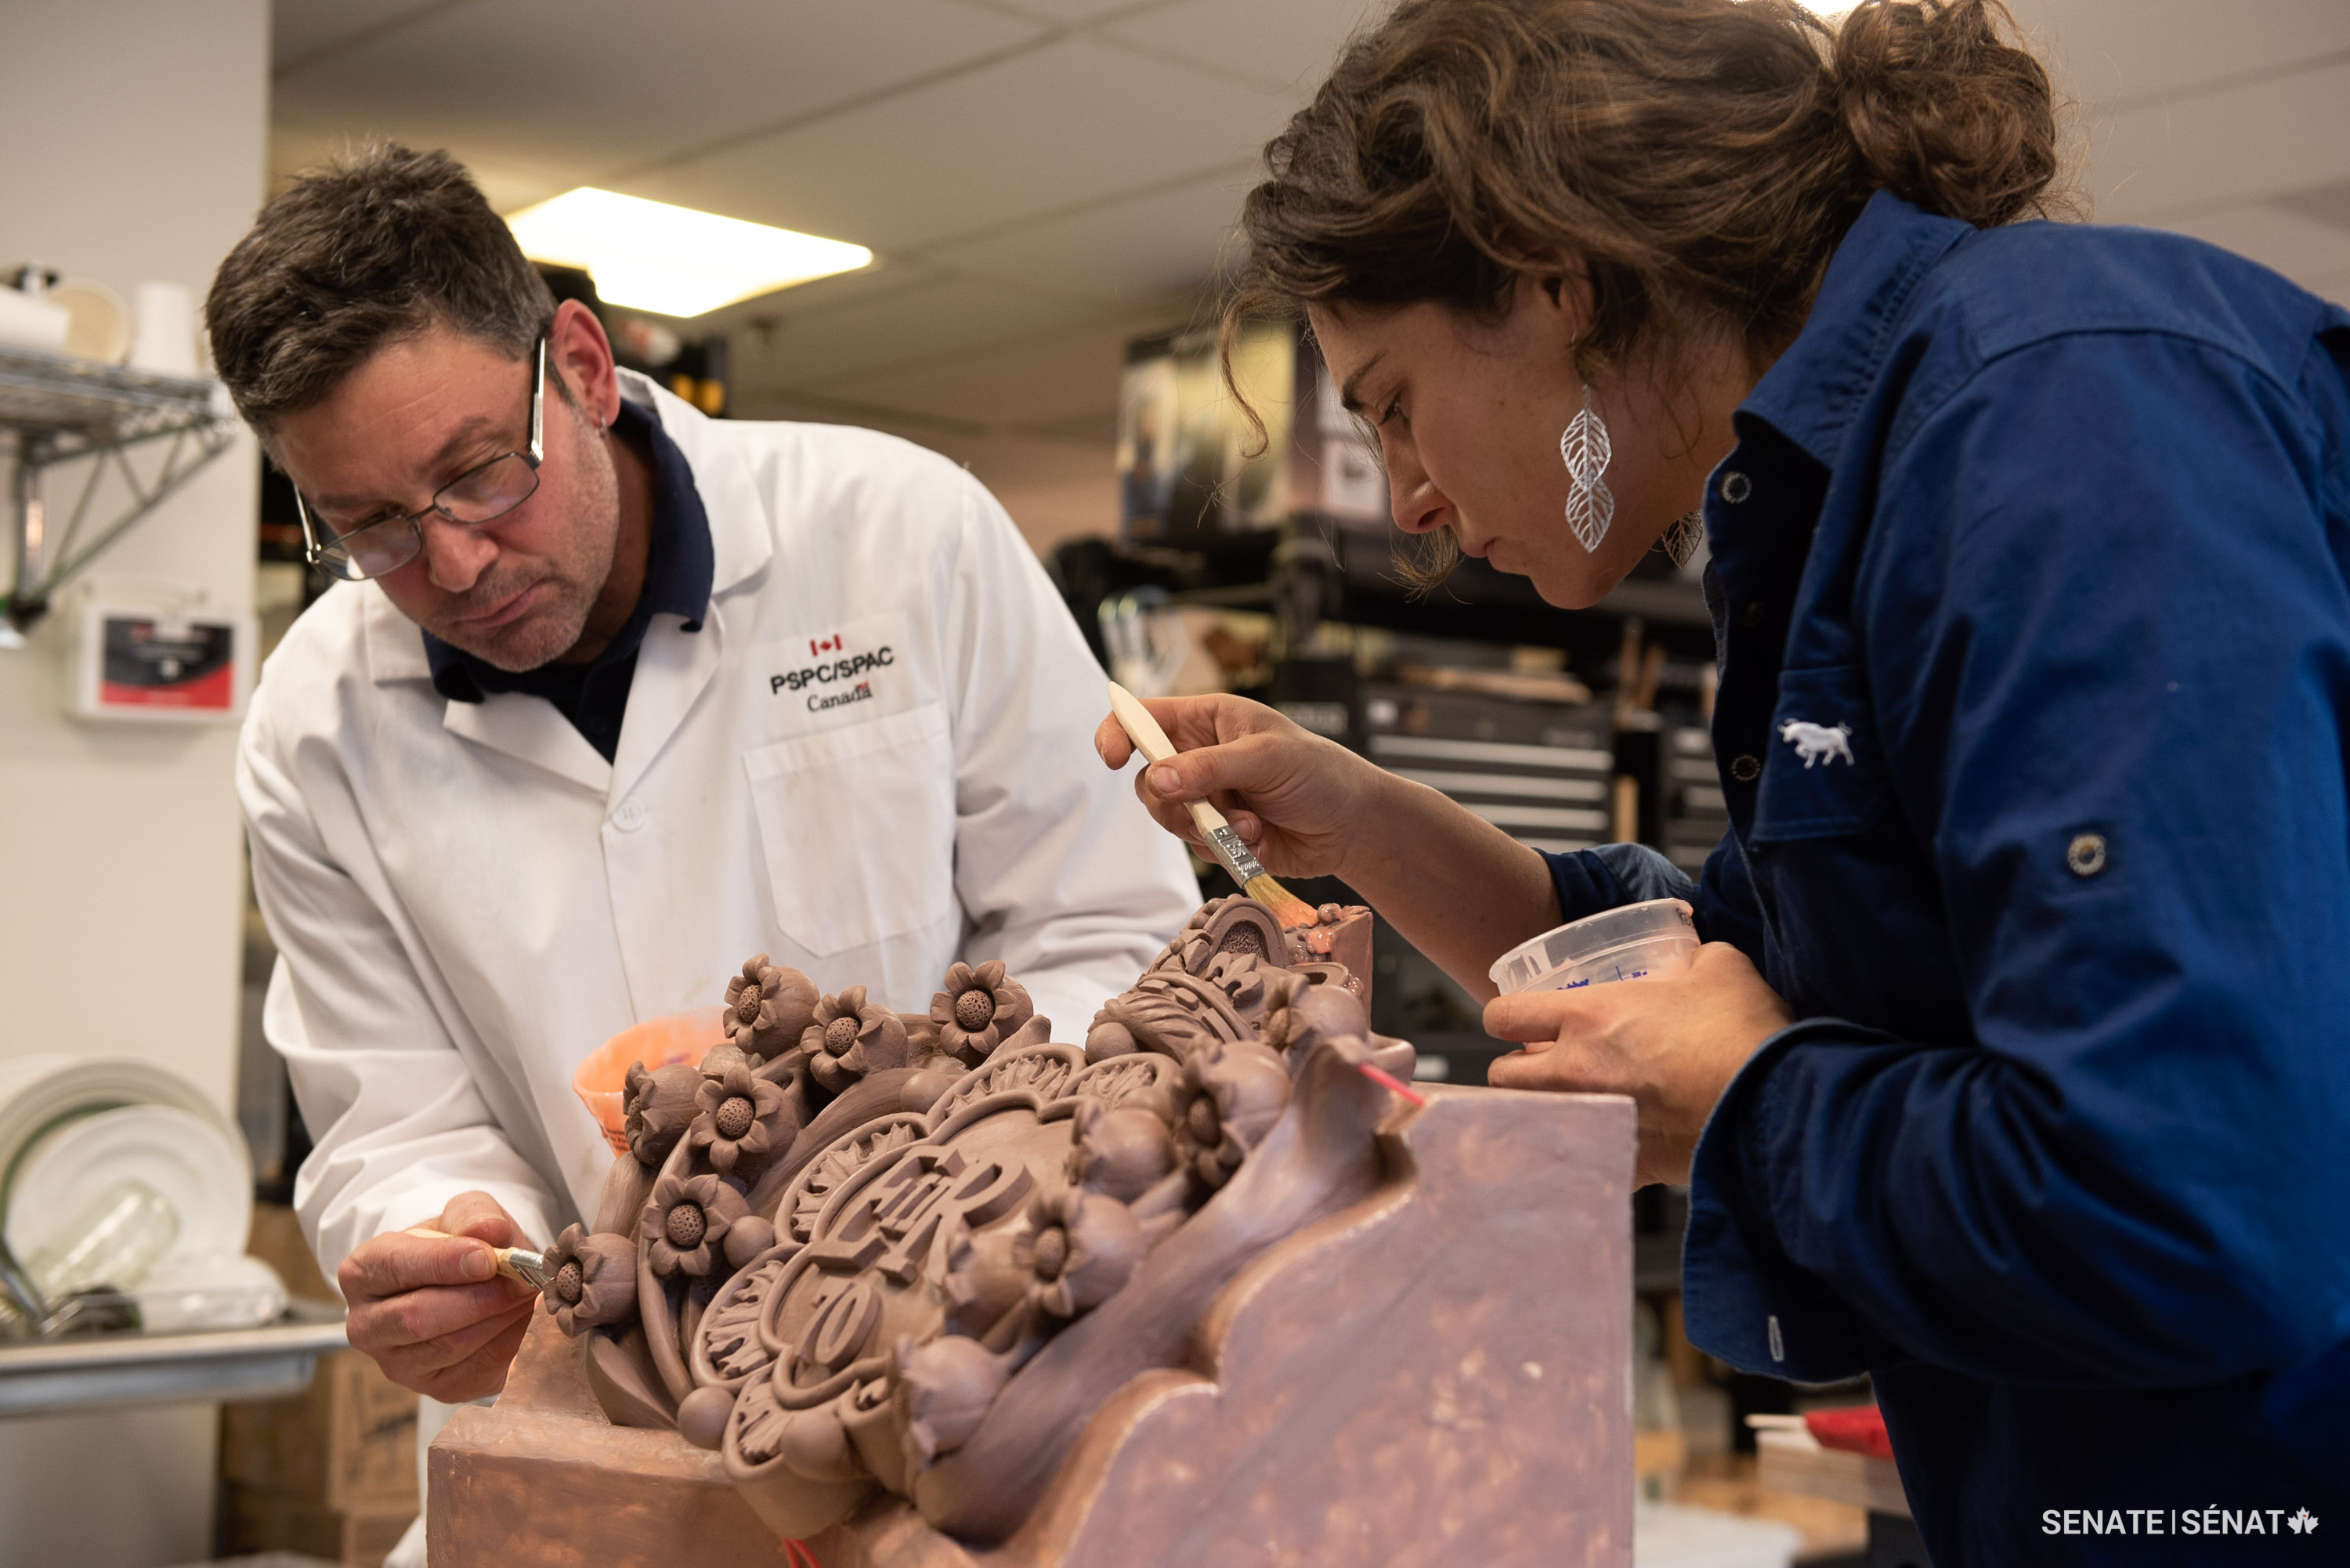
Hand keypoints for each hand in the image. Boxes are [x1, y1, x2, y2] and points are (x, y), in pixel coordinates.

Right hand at [338, 1191, 540, 1400]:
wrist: (467, 1284)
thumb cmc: (457, 1245)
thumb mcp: (462, 1215)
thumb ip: (473, 1214)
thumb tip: (489, 1231)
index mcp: (363, 1272)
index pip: (396, 1267)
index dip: (444, 1263)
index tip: (488, 1258)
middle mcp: (368, 1325)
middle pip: (418, 1318)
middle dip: (478, 1297)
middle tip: (521, 1280)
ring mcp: (398, 1364)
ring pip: (450, 1346)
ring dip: (499, 1319)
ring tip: (526, 1293)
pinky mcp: (436, 1388)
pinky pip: (476, 1371)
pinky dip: (509, 1343)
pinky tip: (523, 1318)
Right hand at [1092, 693, 1384, 880]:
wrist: (1351, 827)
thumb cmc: (1318, 773)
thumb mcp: (1266, 758)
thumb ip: (1210, 767)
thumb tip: (1158, 778)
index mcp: (1209, 719)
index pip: (1147, 718)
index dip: (1119, 732)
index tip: (1112, 757)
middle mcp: (1201, 756)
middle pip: (1148, 778)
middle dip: (1170, 801)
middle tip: (1201, 811)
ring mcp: (1207, 797)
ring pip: (1168, 817)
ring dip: (1205, 829)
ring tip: (1250, 826)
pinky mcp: (1217, 834)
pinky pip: (1194, 846)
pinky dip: (1222, 849)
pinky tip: (1258, 839)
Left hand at [1483, 943, 1791, 1185]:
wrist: (1773, 1102)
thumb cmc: (1743, 1032)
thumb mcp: (1721, 968)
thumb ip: (1695, 959)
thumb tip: (1695, 960)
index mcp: (1589, 1016)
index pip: (1505, 1015)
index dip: (1506, 1016)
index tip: (1519, 1021)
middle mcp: (1576, 1069)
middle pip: (1503, 1076)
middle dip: (1517, 1070)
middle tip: (1545, 1065)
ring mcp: (1596, 1119)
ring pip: (1532, 1121)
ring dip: (1541, 1111)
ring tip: (1569, 1106)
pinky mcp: (1625, 1162)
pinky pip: (1582, 1160)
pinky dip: (1586, 1154)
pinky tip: (1604, 1148)